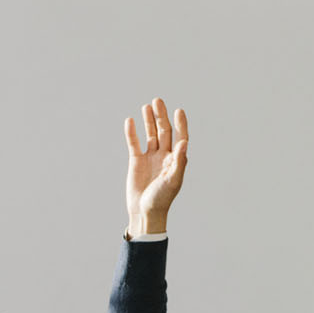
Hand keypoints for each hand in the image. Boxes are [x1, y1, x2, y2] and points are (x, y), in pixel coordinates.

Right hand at [124, 97, 187, 236]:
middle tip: (157, 101)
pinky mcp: (136, 161)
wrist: (145, 211)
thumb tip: (184, 143)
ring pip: (150, 134)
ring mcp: (150, 157)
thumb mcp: (173, 181)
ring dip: (148, 120)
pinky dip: (131, 133)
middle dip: (161, 116)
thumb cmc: (162, 199)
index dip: (180, 124)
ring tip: (146, 106)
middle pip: (163, 131)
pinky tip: (129, 121)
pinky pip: (134, 143)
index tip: (178, 111)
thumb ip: (180, 161)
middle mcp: (164, 155)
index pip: (179, 136)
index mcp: (176, 159)